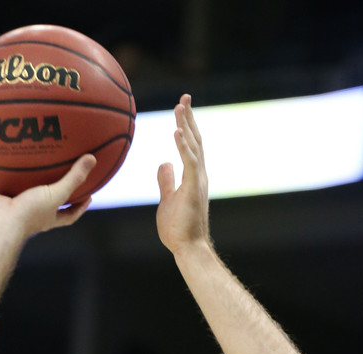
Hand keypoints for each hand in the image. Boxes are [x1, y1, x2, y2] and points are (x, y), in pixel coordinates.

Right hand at [0, 154, 96, 236]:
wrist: (0, 223)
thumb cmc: (30, 213)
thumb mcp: (56, 194)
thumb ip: (73, 178)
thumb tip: (92, 159)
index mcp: (48, 218)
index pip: (70, 215)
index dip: (80, 208)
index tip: (89, 196)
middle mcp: (33, 216)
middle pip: (46, 205)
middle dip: (52, 194)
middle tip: (59, 178)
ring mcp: (14, 210)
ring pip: (20, 196)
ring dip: (24, 185)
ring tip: (29, 167)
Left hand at [156, 95, 209, 255]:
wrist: (188, 247)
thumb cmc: (178, 228)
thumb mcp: (167, 198)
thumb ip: (166, 180)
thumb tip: (163, 163)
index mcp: (193, 176)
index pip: (190, 145)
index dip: (186, 125)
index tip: (181, 106)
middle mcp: (199, 175)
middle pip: (195, 140)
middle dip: (189, 118)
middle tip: (184, 97)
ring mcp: (198, 181)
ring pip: (193, 147)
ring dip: (186, 126)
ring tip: (180, 106)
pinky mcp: (193, 189)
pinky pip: (189, 163)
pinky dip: (183, 147)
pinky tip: (177, 132)